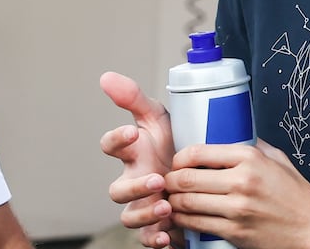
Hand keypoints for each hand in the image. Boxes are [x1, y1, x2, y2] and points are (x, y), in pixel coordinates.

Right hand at [99, 71, 180, 247]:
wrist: (203, 175)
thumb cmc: (174, 144)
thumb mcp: (159, 118)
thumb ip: (134, 98)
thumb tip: (106, 76)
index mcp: (133, 153)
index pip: (111, 145)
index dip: (117, 140)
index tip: (132, 133)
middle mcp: (133, 180)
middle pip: (117, 190)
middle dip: (135, 186)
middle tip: (158, 178)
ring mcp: (142, 204)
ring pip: (129, 216)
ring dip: (145, 213)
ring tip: (167, 207)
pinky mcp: (156, 225)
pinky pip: (146, 238)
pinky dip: (154, 239)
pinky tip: (168, 236)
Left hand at [164, 140, 309, 248]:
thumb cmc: (295, 194)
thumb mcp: (276, 159)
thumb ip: (251, 145)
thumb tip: (226, 131)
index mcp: (249, 158)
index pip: (198, 152)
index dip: (179, 158)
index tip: (177, 163)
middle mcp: (242, 181)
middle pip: (187, 179)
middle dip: (170, 181)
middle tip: (168, 182)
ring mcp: (238, 208)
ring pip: (188, 203)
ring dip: (173, 202)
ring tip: (171, 199)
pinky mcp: (236, 232)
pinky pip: (198, 225)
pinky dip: (184, 221)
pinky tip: (183, 217)